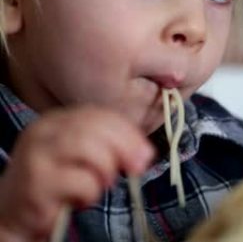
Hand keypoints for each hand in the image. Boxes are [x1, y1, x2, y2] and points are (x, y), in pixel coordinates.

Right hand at [0, 107, 153, 241]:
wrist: (14, 211)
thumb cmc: (57, 182)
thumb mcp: (82, 156)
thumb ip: (109, 145)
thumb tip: (144, 152)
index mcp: (57, 119)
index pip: (100, 114)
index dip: (129, 133)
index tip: (146, 153)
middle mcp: (44, 130)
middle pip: (97, 128)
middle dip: (126, 148)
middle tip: (137, 168)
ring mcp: (37, 154)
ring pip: (91, 150)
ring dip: (106, 171)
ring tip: (100, 185)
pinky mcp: (37, 182)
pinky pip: (82, 182)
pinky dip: (91, 194)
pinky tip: (79, 200)